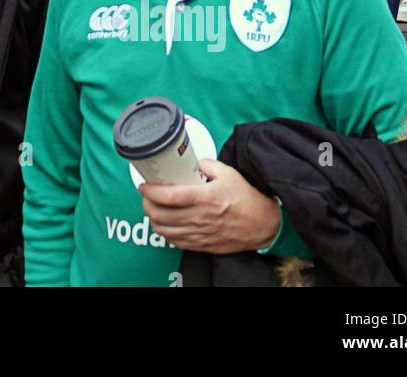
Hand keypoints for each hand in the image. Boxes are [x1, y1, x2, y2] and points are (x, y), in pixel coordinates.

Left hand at [138, 160, 280, 253]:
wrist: (262, 224)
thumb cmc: (246, 198)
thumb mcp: (228, 173)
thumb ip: (207, 164)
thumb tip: (191, 162)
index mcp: (205, 198)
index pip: (169, 196)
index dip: (151, 191)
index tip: (144, 185)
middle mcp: (200, 218)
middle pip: (161, 215)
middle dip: (147, 204)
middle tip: (145, 196)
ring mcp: (200, 234)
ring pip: (165, 230)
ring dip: (153, 219)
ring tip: (151, 208)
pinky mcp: (202, 245)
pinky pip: (175, 242)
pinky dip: (164, 233)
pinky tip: (164, 224)